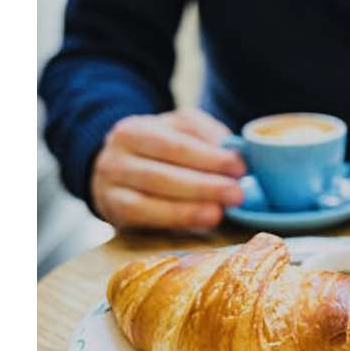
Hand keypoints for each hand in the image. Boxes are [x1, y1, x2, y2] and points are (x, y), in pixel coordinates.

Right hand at [91, 108, 245, 228]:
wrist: (119, 171)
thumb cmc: (161, 150)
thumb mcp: (181, 132)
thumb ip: (206, 136)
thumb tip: (238, 152)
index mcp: (136, 129)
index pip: (175, 144)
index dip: (209, 157)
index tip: (240, 168)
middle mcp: (116, 155)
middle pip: (162, 173)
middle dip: (203, 185)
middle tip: (236, 194)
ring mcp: (109, 184)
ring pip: (150, 197)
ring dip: (190, 207)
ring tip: (220, 212)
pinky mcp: (113, 210)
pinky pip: (142, 215)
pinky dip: (174, 218)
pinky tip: (200, 221)